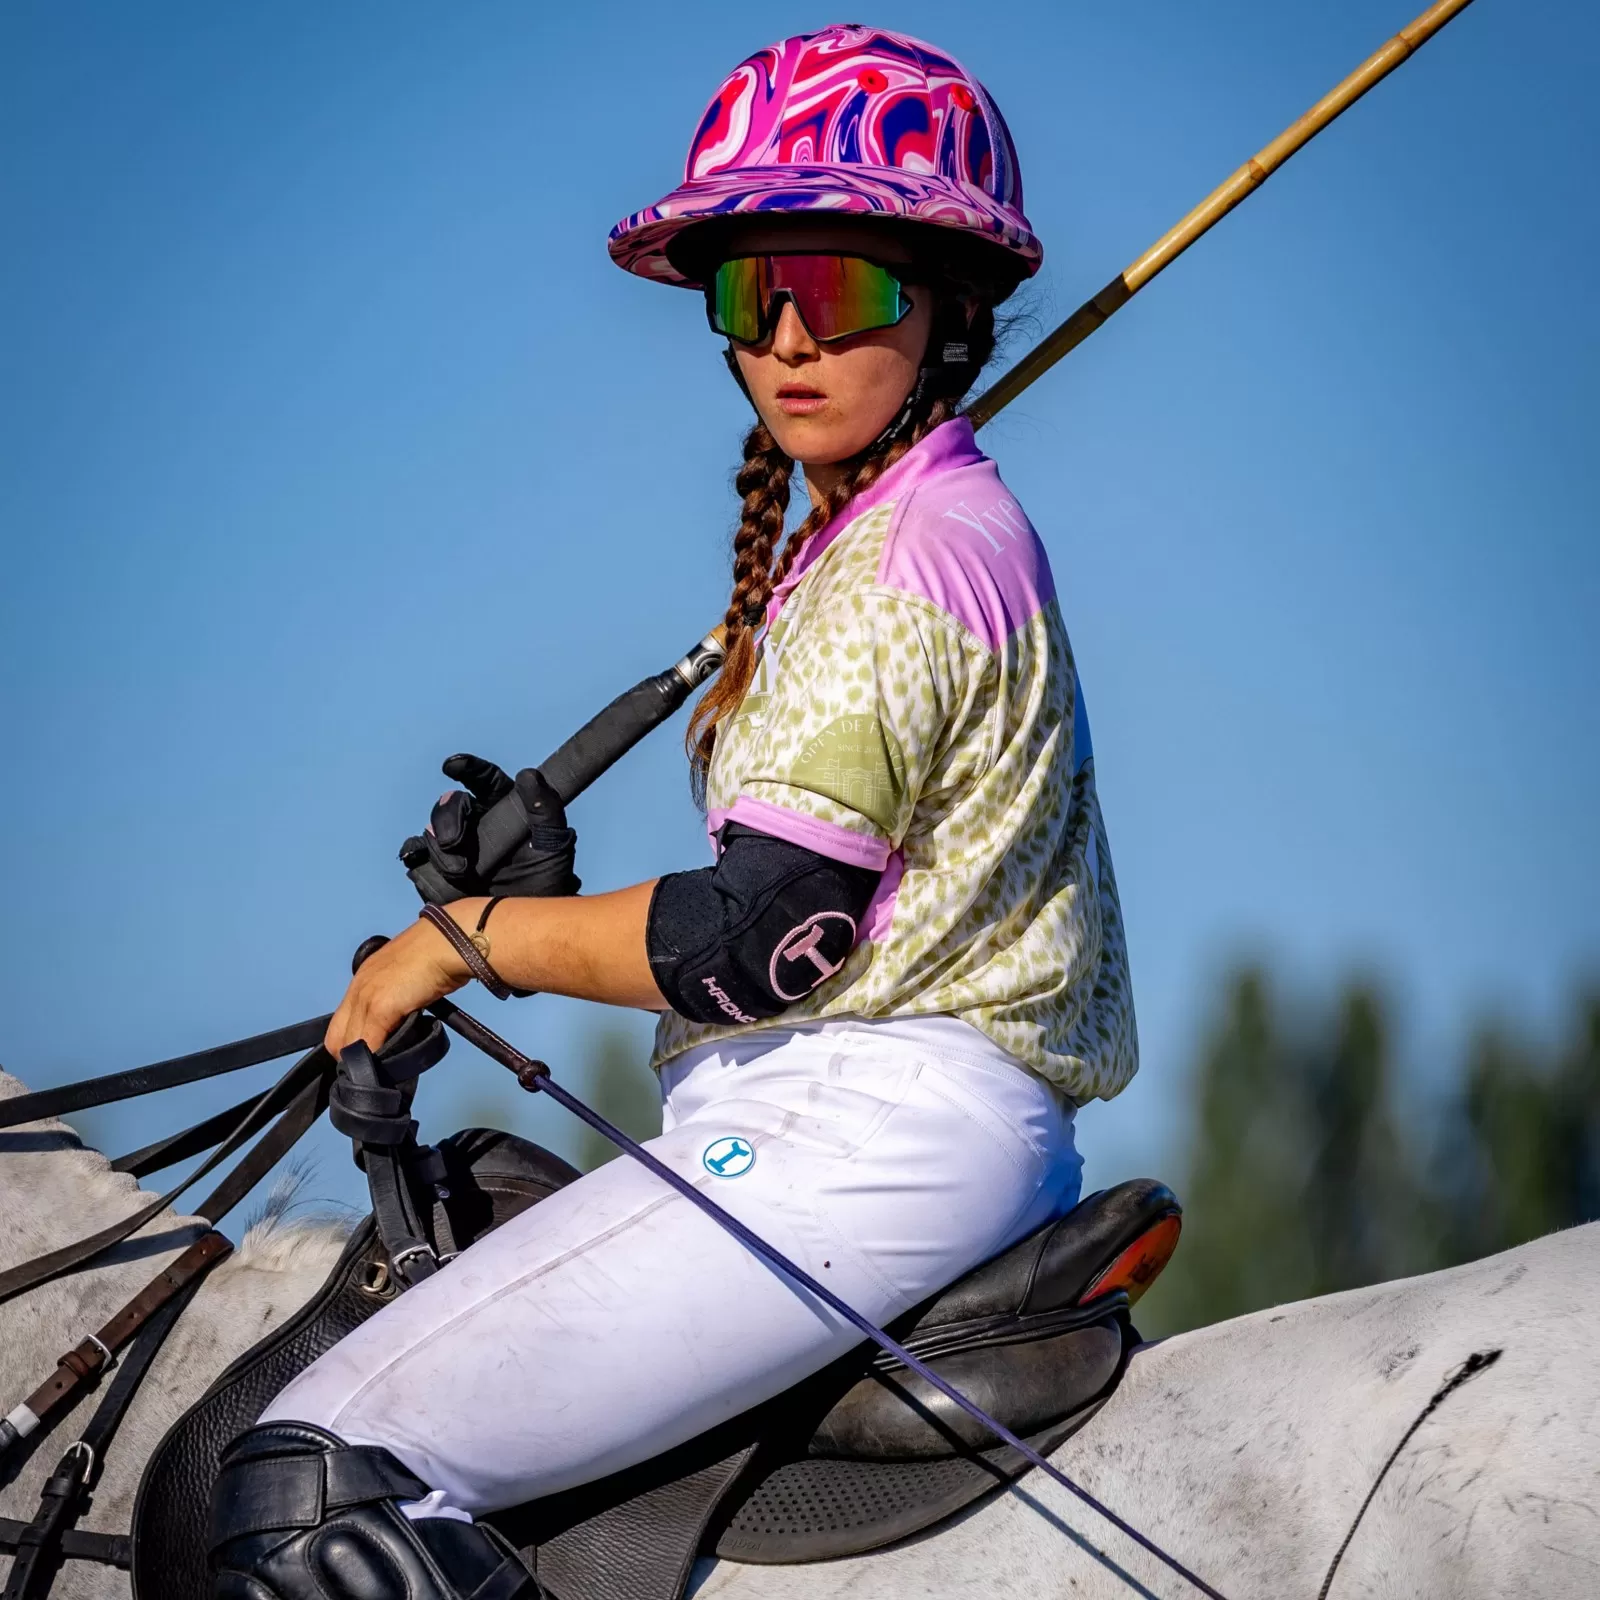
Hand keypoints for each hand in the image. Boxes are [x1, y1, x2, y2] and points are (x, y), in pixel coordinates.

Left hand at [325, 913, 474, 1056]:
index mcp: (362, 981)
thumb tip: (399, 1024)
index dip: (353, 1045)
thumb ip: (396, 1000)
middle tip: (379, 1066)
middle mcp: (357, 989)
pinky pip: (368, 1045)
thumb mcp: (407, 978)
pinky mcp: (379, 1008)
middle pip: (336, 1040)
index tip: (373, 1054)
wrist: (450, 942)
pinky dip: (376, 1059)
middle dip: (354, 1059)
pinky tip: (392, 1061)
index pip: (340, 1026)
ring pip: (348, 1045)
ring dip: (365, 1061)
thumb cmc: (439, 955)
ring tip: (387, 1065)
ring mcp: (366, 998)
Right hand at [399, 755, 579, 904]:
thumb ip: (546, 809)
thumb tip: (529, 775)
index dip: (469, 767)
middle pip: (451, 803)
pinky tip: (417, 861)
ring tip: (460, 873)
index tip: (453, 765)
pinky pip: (415, 853)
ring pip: (432, 828)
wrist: (523, 927)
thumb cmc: (546, 883)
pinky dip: (414, 855)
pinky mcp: (436, 868)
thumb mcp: (555, 846)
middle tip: (454, 843)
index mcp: (505, 809)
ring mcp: (454, 845)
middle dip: (448, 817)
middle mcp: (476, 823)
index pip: (486, 780)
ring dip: (439, 848)